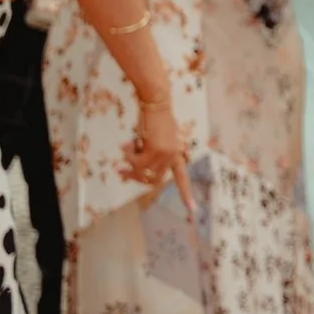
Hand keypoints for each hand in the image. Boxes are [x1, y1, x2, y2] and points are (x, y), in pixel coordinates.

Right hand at [124, 93, 196, 218]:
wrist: (156, 102)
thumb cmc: (154, 120)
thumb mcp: (155, 140)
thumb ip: (148, 156)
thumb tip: (132, 172)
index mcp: (178, 154)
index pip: (182, 178)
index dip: (186, 195)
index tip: (192, 211)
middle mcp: (175, 156)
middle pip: (153, 180)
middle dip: (135, 177)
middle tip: (121, 171)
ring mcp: (167, 153)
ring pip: (143, 172)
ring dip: (130, 165)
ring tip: (124, 150)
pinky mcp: (157, 149)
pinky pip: (136, 162)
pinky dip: (128, 156)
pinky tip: (126, 145)